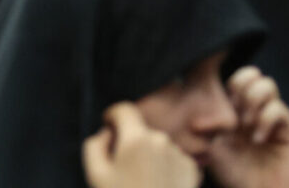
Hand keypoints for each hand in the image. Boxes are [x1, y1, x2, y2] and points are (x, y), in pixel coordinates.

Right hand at [84, 102, 201, 187]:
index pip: (124, 109)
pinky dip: (164, 166)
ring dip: (148, 155)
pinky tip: (157, 187)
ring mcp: (180, 156)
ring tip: (141, 182)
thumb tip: (106, 134)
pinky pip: (172, 159)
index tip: (108, 127)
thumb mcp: (95, 174)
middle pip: (140, 130)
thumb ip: (95, 144)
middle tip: (121, 168)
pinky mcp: (193, 171)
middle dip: (129, 142)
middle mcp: (162, 141)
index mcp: (136, 139)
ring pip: (157, 145)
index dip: (112, 116)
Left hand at [208, 67, 288, 187]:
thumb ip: (204, 129)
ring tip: (246, 126)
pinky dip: (265, 120)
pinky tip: (258, 140)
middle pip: (253, 74)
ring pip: (268, 84)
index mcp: (236, 109)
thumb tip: (193, 120)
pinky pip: (279, 109)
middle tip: (235, 112)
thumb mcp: (211, 148)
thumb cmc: (234, 173)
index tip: (220, 105)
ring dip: (252, 101)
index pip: (236, 78)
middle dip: (241, 87)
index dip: (227, 83)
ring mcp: (274, 119)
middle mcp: (256, 109)